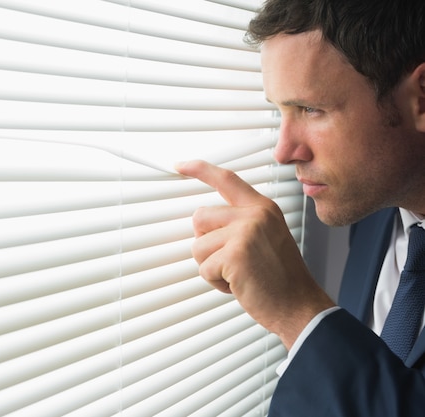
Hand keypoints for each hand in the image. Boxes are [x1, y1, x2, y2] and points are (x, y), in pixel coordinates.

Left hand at [176, 160, 334, 348]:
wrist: (300, 306)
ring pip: (198, 246)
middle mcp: (254, 215)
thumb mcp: (267, 237)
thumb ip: (240, 223)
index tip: (180, 165)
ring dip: (212, 266)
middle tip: (233, 260)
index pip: (226, 179)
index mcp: (262, 208)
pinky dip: (216, 282)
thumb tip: (202, 222)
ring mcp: (244, 232)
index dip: (200, 170)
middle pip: (200, 218)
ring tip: (239, 274)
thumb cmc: (280, 277)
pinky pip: (204, 268)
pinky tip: (239, 284)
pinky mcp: (234, 254)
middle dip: (207, 243)